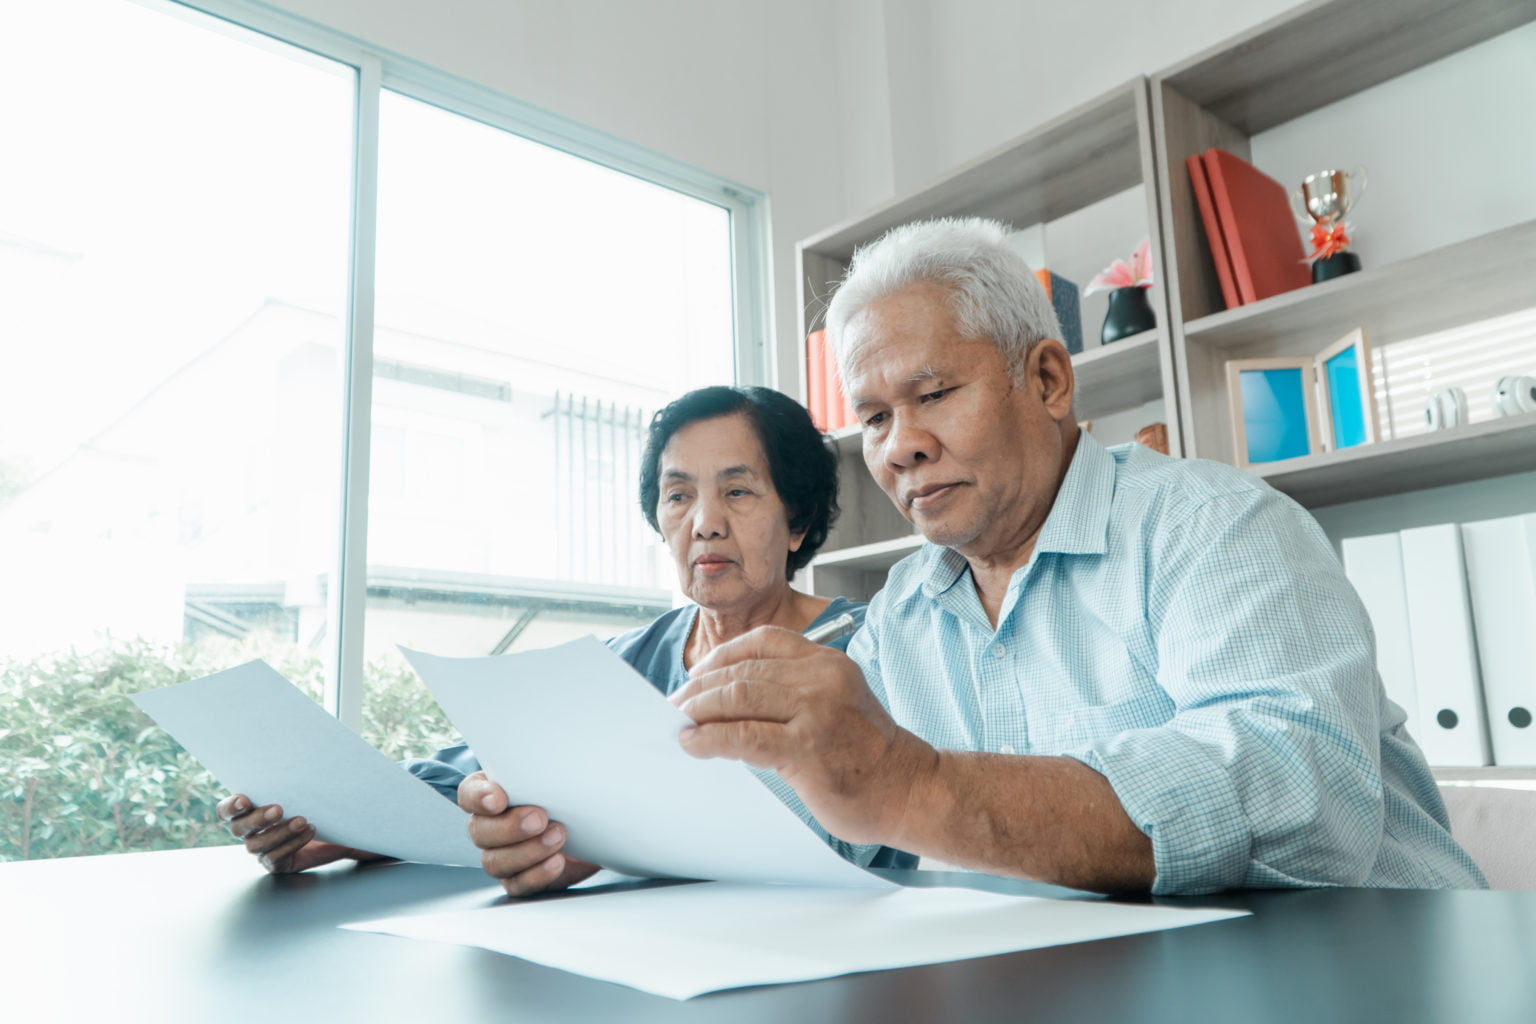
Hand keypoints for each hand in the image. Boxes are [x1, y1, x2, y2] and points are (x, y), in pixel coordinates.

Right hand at [216, 793, 381, 873]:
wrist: (336, 828)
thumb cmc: (315, 802)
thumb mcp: (305, 787)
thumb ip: (294, 777)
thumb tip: (297, 752)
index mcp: (248, 809)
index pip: (226, 809)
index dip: (231, 806)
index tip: (245, 799)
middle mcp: (249, 831)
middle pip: (239, 828)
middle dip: (258, 818)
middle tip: (279, 809)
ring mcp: (261, 849)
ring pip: (258, 845)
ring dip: (280, 832)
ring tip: (302, 820)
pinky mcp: (277, 863)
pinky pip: (276, 857)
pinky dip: (292, 844)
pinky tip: (309, 831)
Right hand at [457, 772, 597, 896]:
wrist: (590, 828)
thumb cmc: (566, 794)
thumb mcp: (556, 775)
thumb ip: (545, 767)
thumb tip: (561, 748)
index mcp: (490, 794)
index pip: (469, 794)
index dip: (479, 798)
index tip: (498, 798)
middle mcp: (488, 827)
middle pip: (480, 832)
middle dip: (509, 827)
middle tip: (539, 817)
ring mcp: (501, 856)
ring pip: (496, 861)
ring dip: (527, 851)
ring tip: (557, 836)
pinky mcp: (519, 879)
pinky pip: (518, 884)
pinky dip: (537, 874)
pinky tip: (557, 861)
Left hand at [671, 626, 936, 845]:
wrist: (910, 789)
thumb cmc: (866, 753)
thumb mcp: (835, 701)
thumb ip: (791, 692)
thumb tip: (724, 699)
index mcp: (827, 661)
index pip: (762, 642)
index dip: (721, 658)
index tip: (696, 677)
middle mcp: (822, 677)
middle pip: (743, 671)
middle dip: (700, 689)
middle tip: (676, 706)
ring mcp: (816, 711)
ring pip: (738, 698)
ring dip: (699, 711)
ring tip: (679, 723)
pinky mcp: (808, 748)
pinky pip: (745, 736)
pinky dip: (710, 738)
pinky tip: (693, 743)